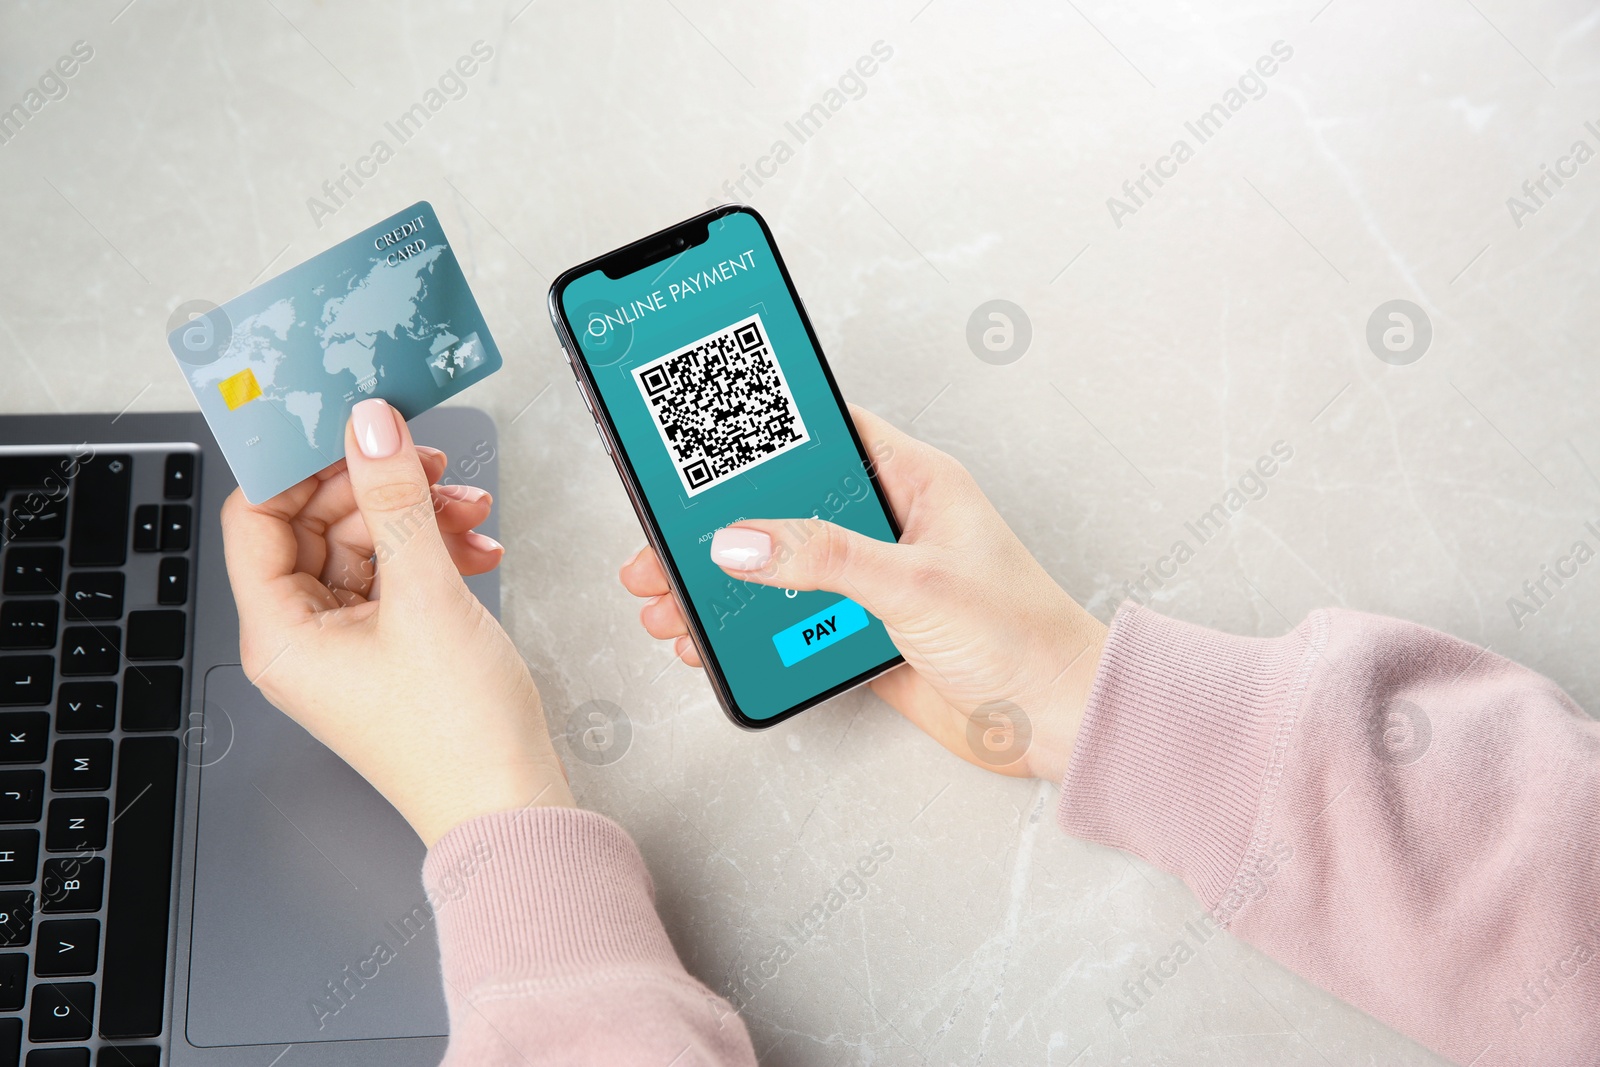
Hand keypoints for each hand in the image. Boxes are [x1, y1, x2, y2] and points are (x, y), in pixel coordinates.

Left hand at [220, 398, 572, 845]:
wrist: (512, 807)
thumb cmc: (459, 735)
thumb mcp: (427, 596)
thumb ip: (395, 499)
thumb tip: (368, 428)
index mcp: (278, 633)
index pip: (258, 516)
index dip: (300, 464)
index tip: (348, 424)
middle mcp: (300, 639)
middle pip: (318, 523)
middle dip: (377, 487)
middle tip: (427, 461)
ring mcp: (346, 645)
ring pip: (366, 545)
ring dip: (417, 518)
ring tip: (468, 512)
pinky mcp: (389, 649)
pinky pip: (397, 576)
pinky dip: (435, 553)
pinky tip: (477, 550)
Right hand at [619, 405, 1105, 780]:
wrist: (1057, 723)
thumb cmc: (1022, 636)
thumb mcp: (914, 583)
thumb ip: (823, 557)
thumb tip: (741, 540)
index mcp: (911, 480)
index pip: (821, 431)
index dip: (758, 430)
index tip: (695, 434)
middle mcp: (886, 523)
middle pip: (782, 504)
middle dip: (716, 523)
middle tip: (657, 539)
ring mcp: (871, 580)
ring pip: (778, 566)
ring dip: (721, 584)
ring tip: (664, 597)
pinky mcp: (861, 632)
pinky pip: (789, 621)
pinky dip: (746, 630)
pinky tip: (709, 639)